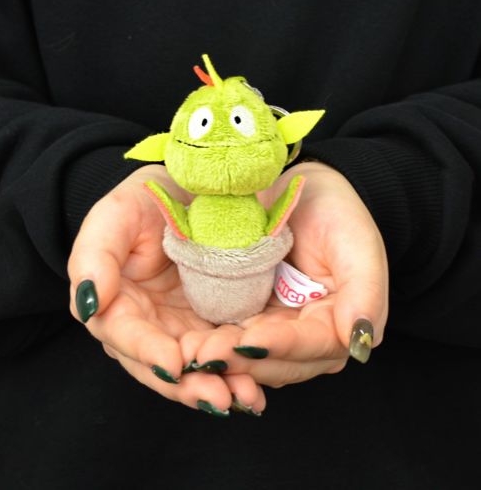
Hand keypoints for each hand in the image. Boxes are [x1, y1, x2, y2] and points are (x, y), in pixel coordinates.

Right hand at [68, 165, 265, 415]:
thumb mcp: (115, 215)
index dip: (146, 350)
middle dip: (188, 385)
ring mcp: (179, 329)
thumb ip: (94, 256)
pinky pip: (221, 357)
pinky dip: (237, 373)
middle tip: (217, 398)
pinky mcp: (210, 326)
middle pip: (160, 365)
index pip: (124, 334)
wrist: (186, 190)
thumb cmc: (144, 200)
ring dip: (217, 387)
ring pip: (193, 369)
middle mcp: (146, 325)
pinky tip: (256, 389)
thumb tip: (90, 302)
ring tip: (245, 398)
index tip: (172, 362)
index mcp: (116, 303)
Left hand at [179, 161, 388, 387]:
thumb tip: (361, 341)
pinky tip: (192, 342)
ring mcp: (277, 331)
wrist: (302, 194)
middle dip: (244, 363)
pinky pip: (233, 339)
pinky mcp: (251, 319)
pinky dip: (216, 343)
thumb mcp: (357, 245)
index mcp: (340, 325)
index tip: (250, 342)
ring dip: (224, 359)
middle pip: (279, 363)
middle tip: (208, 356)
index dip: (282, 346)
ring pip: (252, 360)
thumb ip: (366, 293)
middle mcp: (308, 337)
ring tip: (194, 353)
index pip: (312, 346)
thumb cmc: (336, 214)